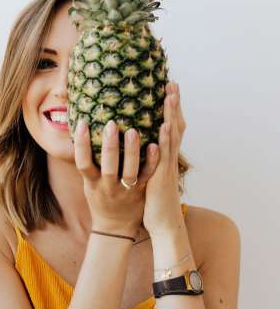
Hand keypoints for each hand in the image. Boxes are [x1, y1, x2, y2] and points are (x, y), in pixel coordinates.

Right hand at [74, 115, 158, 234]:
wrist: (115, 226)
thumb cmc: (100, 199)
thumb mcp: (88, 184)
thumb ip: (87, 163)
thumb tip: (82, 131)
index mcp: (92, 183)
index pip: (83, 163)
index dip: (81, 145)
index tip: (83, 123)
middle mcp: (108, 187)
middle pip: (108, 167)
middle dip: (109, 146)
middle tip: (111, 124)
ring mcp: (126, 190)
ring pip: (130, 171)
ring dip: (132, 151)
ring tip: (133, 131)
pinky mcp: (141, 190)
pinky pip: (148, 175)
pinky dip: (152, 161)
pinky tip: (155, 145)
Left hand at [143, 80, 186, 235]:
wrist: (163, 225)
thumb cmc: (152, 202)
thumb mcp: (150, 176)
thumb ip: (145, 159)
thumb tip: (134, 146)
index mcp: (165, 158)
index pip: (169, 127)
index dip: (170, 109)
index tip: (167, 89)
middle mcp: (168, 160)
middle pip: (174, 126)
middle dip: (173, 105)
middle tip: (172, 83)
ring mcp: (167, 168)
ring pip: (171, 138)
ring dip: (171, 116)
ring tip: (170, 96)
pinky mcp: (162, 178)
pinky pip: (163, 158)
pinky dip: (165, 141)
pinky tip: (164, 127)